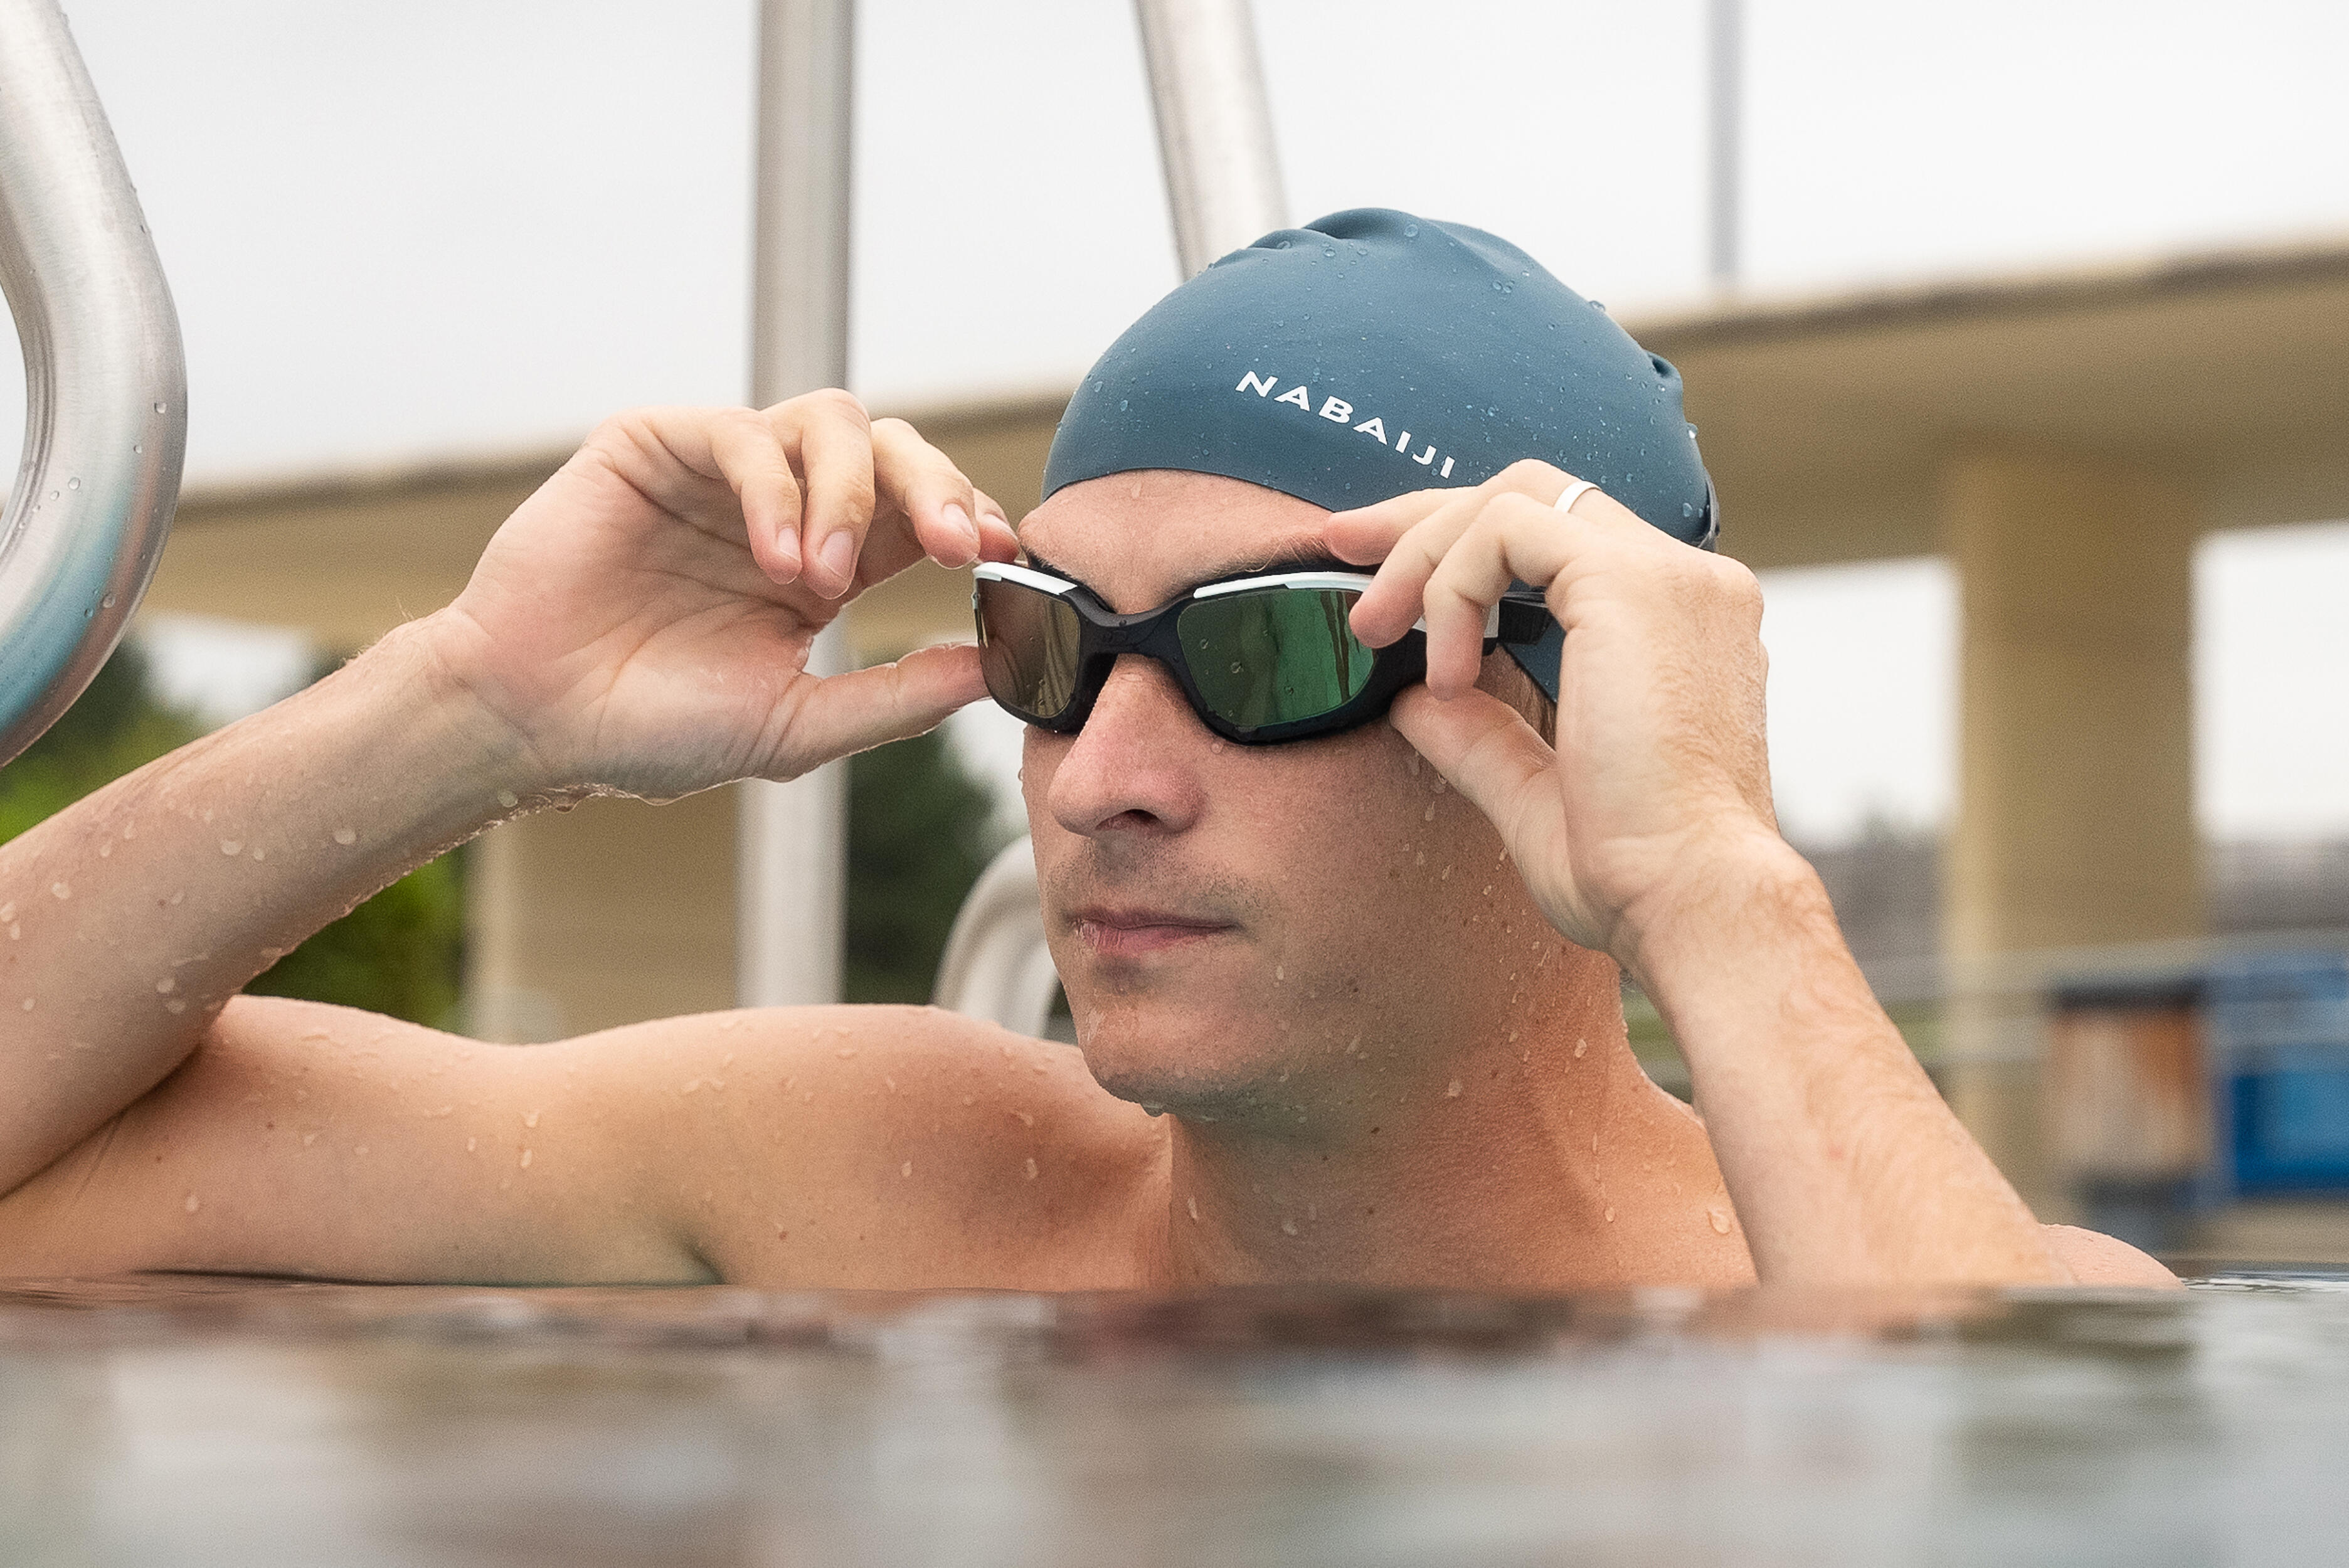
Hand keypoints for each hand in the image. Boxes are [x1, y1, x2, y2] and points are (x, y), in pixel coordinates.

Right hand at [426, 393, 1019, 799]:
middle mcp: (787, 506)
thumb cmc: (656, 732)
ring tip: (823, 578)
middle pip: (896, 450)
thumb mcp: (797, 726)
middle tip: (959, 546)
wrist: (535, 726)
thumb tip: (998, 670)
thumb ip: (897, 697)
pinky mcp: (658, 444)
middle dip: (940, 488)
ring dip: (849, 493)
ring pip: (832, 421)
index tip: (1005, 562)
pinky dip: (775, 490)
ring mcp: (723, 470)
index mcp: (832, 565)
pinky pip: (742, 434)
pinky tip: (775, 559)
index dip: (973, 523)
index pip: (926, 515)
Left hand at [1326, 460, 1778, 966]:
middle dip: (1422, 518)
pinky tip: (1446, 672)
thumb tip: (1411, 700)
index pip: (1557, 538)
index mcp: (1676, 626)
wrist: (1694, 902)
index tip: (1381, 584)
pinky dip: (1451, 585)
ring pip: (1513, 497)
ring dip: (1424, 556)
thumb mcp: (1535, 793)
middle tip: (1340, 550)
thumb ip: (1480, 736)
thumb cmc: (1634, 873)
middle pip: (1532, 492)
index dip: (1458, 545)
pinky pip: (1507, 529)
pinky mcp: (1632, 583)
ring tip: (1378, 633)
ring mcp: (1668, 575)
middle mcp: (1684, 585)